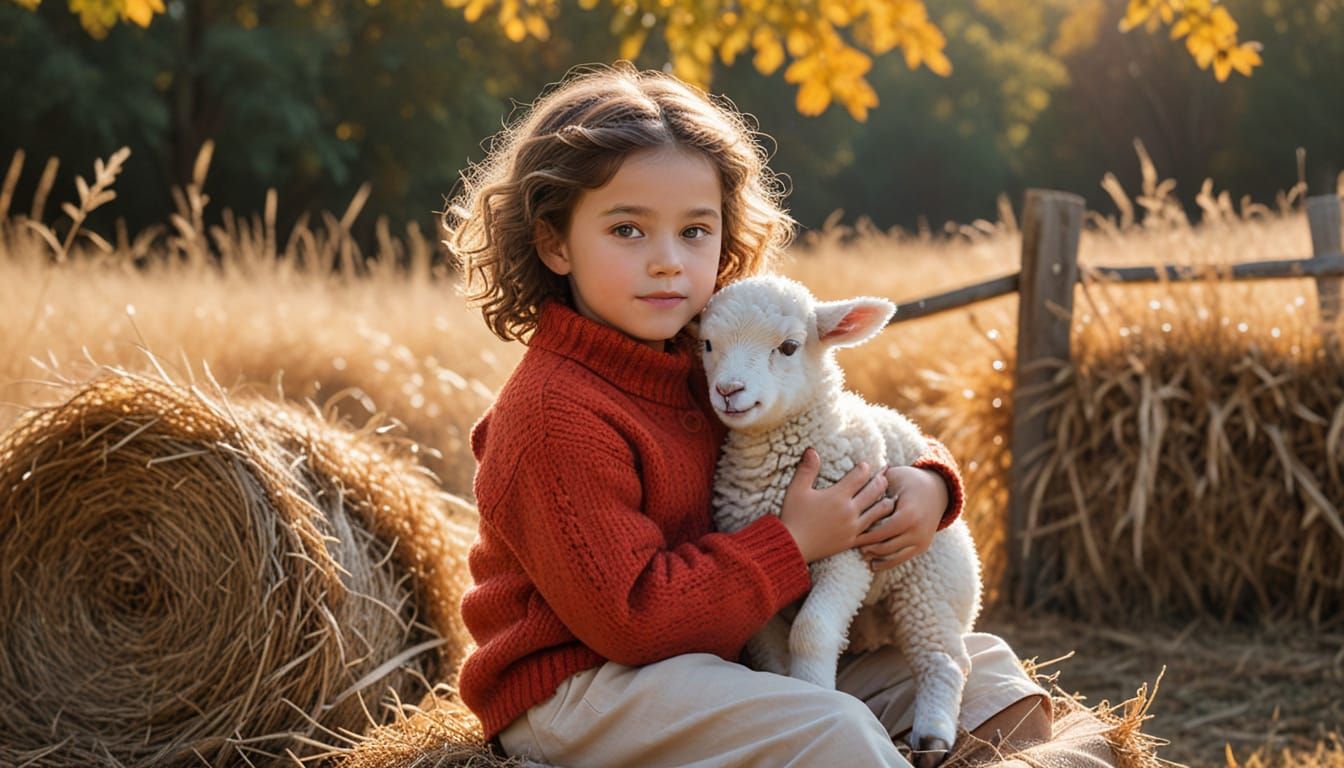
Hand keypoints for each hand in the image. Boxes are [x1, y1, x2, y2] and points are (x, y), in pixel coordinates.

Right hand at [779, 448, 895, 562]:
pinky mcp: (852, 541)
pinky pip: (873, 532)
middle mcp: (850, 510)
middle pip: (874, 491)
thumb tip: (812, 450)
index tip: (865, 465)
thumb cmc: (793, 516)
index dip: (864, 468)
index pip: (859, 476)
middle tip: (884, 475)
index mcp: (838, 496)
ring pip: (879, 511)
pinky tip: (885, 522)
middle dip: (880, 481)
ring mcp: (853, 527)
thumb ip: (807, 469)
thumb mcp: (796, 490)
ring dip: (886, 501)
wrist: (792, 546)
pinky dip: (881, 525)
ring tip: (889, 496)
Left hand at [854, 466, 947, 571]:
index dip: (865, 536)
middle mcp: (917, 530)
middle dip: (868, 548)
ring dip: (876, 557)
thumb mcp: (893, 478)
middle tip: (852, 545)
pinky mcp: (923, 546)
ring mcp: (922, 540)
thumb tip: (852, 494)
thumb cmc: (909, 480)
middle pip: (886, 546)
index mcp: (909, 514)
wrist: (938, 490)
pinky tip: (873, 564)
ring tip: (861, 554)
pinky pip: (902, 559)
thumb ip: (874, 487)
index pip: (882, 531)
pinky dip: (887, 563)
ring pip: (893, 556)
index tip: (850, 535)